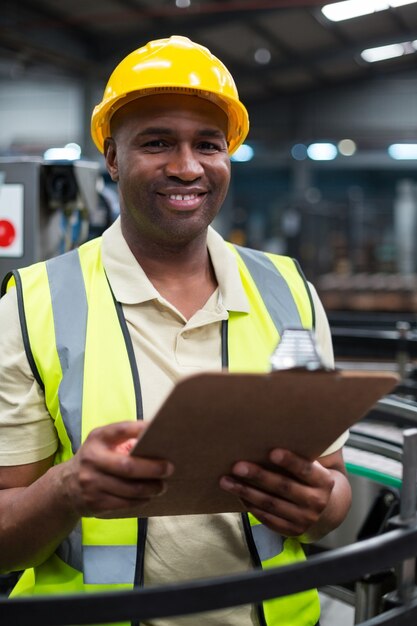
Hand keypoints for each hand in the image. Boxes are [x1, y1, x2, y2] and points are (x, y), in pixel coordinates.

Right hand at [59, 421, 173, 518]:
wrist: (65, 486)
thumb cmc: (96, 458)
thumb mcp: (103, 442)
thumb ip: (125, 437)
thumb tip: (157, 434)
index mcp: (97, 438)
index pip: (121, 430)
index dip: (141, 430)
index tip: (158, 430)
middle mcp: (92, 459)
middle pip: (128, 467)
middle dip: (153, 469)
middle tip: (169, 469)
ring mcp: (91, 483)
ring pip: (129, 489)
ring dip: (151, 488)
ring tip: (162, 486)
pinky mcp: (94, 502)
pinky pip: (124, 504)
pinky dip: (140, 500)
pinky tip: (148, 496)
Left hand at [219, 448, 334, 537]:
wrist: (326, 510)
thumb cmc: (310, 478)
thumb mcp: (313, 468)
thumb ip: (298, 457)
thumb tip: (266, 438)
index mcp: (323, 481)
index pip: (306, 470)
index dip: (290, 461)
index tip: (272, 452)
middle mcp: (316, 502)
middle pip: (283, 487)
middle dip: (258, 476)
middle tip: (237, 466)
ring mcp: (304, 519)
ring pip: (271, 504)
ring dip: (246, 492)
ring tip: (226, 481)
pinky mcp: (292, 531)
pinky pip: (267, 518)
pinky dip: (251, 506)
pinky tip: (237, 495)